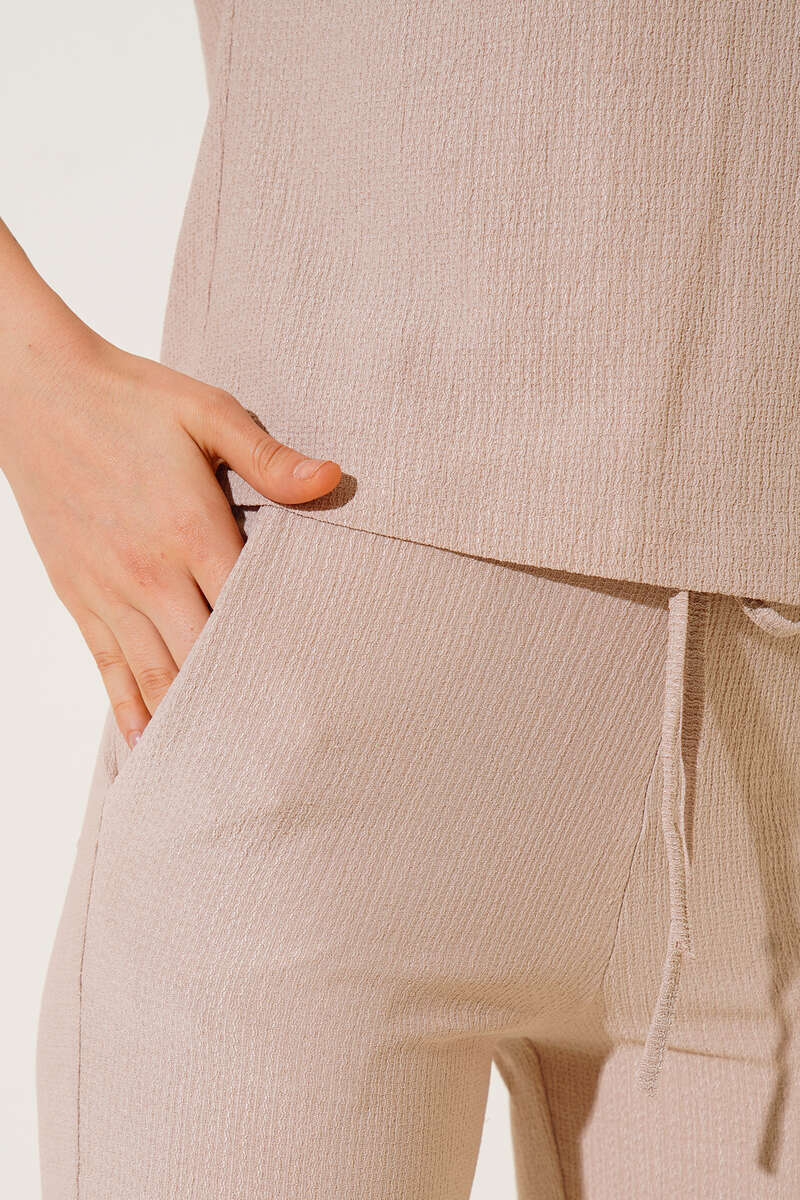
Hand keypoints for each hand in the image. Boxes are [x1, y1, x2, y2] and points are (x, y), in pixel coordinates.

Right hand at [0, 223, 340, 746]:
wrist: (34, 389)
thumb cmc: (129, 397)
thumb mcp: (206, 411)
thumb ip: (268, 457)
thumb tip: (333, 479)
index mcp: (191, 530)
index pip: (248, 611)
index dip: (284, 652)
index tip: (319, 688)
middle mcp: (149, 574)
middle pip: (206, 657)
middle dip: (244, 699)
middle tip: (286, 745)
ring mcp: (108, 590)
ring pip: (156, 675)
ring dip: (190, 718)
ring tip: (227, 763)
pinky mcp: (78, 595)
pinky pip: (107, 666)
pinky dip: (129, 708)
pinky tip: (146, 742)